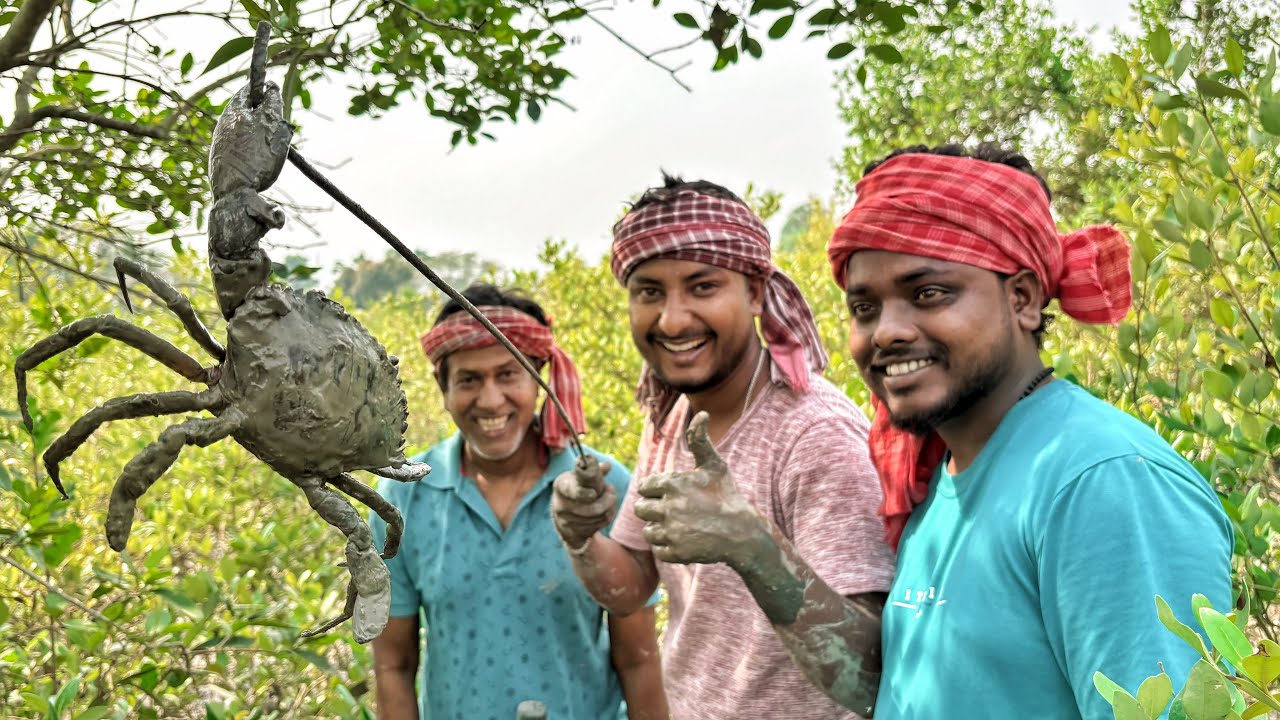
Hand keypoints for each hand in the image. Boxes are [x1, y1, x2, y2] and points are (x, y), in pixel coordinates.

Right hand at [551, 455, 616, 550]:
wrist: (564, 513)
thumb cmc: (577, 488)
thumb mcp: (582, 476)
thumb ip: (595, 470)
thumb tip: (607, 466)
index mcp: (561, 485)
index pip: (573, 491)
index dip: (584, 493)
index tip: (594, 493)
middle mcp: (560, 504)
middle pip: (591, 509)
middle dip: (608, 501)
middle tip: (612, 492)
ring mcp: (565, 521)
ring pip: (597, 518)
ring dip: (610, 508)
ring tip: (610, 500)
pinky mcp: (573, 533)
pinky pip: (597, 526)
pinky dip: (606, 518)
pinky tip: (607, 511)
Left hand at [634, 411, 766, 568]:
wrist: (743, 533)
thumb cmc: (727, 495)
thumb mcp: (714, 465)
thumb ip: (700, 441)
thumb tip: (702, 413)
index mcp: (673, 484)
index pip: (645, 487)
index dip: (656, 490)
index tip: (672, 494)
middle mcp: (669, 507)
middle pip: (640, 509)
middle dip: (653, 510)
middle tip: (674, 511)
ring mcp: (672, 532)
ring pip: (648, 531)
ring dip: (659, 530)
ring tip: (680, 526)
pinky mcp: (675, 552)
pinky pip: (657, 550)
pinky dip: (668, 548)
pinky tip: (684, 540)